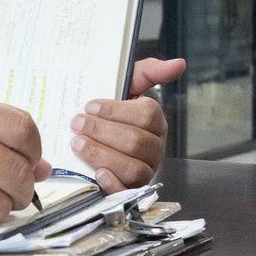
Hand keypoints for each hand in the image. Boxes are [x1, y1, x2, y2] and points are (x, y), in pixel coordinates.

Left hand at [70, 57, 185, 190]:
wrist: (92, 138)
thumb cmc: (112, 114)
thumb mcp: (128, 87)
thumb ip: (148, 72)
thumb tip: (179, 63)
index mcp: (155, 122)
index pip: (146, 115)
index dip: (116, 111)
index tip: (90, 106)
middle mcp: (154, 148)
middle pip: (136, 142)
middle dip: (103, 132)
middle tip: (77, 123)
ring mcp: (145, 171)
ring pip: (132, 167)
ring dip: (101, 154)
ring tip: (78, 143)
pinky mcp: (129, 191)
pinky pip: (127, 192)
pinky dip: (112, 183)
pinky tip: (97, 173)